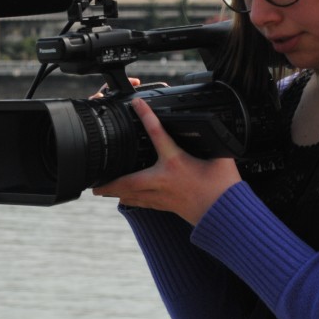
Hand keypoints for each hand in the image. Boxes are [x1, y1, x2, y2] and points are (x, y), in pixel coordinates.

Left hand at [92, 97, 241, 224]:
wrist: (225, 215)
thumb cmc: (224, 187)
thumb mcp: (222, 157)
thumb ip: (215, 141)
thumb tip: (216, 128)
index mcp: (176, 162)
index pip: (158, 133)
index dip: (146, 116)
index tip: (137, 104)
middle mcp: (163, 180)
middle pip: (128, 180)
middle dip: (110, 181)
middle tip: (94, 181)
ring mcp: (162, 195)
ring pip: (131, 195)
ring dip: (115, 192)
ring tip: (101, 190)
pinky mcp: (166, 206)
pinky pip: (143, 203)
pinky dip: (131, 200)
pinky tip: (126, 199)